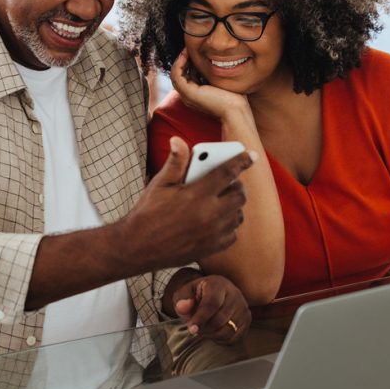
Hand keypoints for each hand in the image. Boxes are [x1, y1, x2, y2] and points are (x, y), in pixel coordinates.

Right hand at [118, 137, 254, 272]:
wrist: (137, 248)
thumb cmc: (147, 213)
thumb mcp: (159, 184)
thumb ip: (175, 162)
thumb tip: (178, 140)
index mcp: (197, 194)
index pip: (228, 172)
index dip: (241, 161)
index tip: (251, 155)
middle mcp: (209, 214)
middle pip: (239, 195)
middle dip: (238, 185)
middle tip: (229, 182)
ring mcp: (212, 233)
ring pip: (238, 215)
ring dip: (234, 205)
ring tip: (223, 200)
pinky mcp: (211, 248)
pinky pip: (232, 234)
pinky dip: (229, 225)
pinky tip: (218, 220)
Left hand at [169, 273, 250, 344]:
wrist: (210, 296)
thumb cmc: (195, 296)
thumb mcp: (184, 295)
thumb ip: (182, 300)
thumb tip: (183, 306)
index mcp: (218, 284)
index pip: (211, 304)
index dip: (201, 318)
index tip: (192, 330)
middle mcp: (235, 293)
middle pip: (220, 319)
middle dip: (204, 328)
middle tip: (195, 328)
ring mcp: (243, 306)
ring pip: (228, 330)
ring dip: (212, 335)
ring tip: (204, 328)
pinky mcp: (247, 319)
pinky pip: (234, 337)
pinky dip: (221, 339)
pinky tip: (214, 331)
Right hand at [170, 49, 249, 120]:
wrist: (234, 110)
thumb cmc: (233, 98)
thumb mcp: (220, 82)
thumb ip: (213, 73)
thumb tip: (214, 59)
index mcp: (195, 94)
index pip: (186, 75)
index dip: (188, 62)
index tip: (195, 51)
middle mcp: (188, 96)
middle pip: (179, 74)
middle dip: (182, 59)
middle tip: (189, 47)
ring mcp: (186, 95)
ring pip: (175, 73)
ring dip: (179, 59)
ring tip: (187, 49)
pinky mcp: (187, 92)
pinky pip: (176, 75)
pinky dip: (179, 63)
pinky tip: (186, 54)